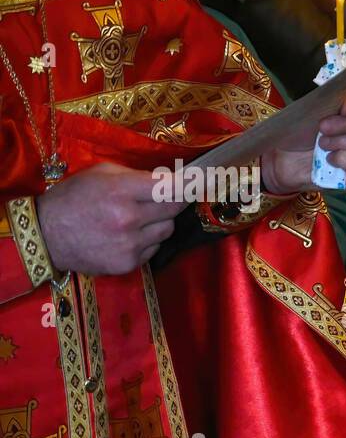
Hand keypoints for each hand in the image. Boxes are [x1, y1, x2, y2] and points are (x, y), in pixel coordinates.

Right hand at [37, 163, 185, 276]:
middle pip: (175, 210)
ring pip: (167, 230)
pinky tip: (126, 236)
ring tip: (135, 219)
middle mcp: (128, 219)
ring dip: (159, 223)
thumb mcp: (101, 174)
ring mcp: (130, 244)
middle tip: (163, 198)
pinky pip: (154, 248)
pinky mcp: (129, 264)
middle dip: (173, 202)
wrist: (46, 235)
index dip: (192, 184)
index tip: (208, 180)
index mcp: (121, 191)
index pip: (171, 188)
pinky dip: (147, 241)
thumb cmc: (73, 198)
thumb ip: (137, 176)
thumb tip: (171, 180)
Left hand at [260, 93, 345, 193]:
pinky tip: (328, 159)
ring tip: (322, 144)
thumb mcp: (306, 112)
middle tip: (322, 127)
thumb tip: (335, 91)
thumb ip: (323, 101)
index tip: (341, 107)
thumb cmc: (295, 133)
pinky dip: (343, 160)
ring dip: (344, 142)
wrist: (282, 158)